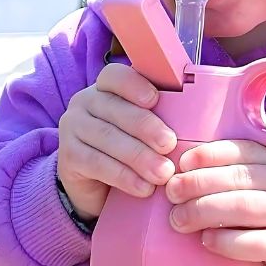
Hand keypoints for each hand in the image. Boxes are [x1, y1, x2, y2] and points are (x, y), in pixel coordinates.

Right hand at [56, 63, 177, 222]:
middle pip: (114, 109)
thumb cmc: (131, 150)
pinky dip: (123, 176)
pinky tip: (143, 188)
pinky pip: (96, 163)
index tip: (155, 100)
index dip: (134, 85)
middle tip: (170, 145)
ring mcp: (72, 128)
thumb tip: (197, 120)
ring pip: (106, 137)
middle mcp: (84, 102)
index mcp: (106, 88)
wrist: (98, 188)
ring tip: (163, 174)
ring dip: (138, 156)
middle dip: (145, 127)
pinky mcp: (67, 157)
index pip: (114, 76)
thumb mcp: (144, 131)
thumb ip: (162, 118)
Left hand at [164, 139, 265, 265]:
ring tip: (178, 219)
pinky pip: (254, 244)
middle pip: (240, 179)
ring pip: (245, 208)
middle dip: (198, 184)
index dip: (209, 155)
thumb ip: (240, 170)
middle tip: (171, 193)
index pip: (244, 150)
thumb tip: (183, 166)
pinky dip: (225, 241)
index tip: (182, 164)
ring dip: (204, 212)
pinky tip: (205, 240)